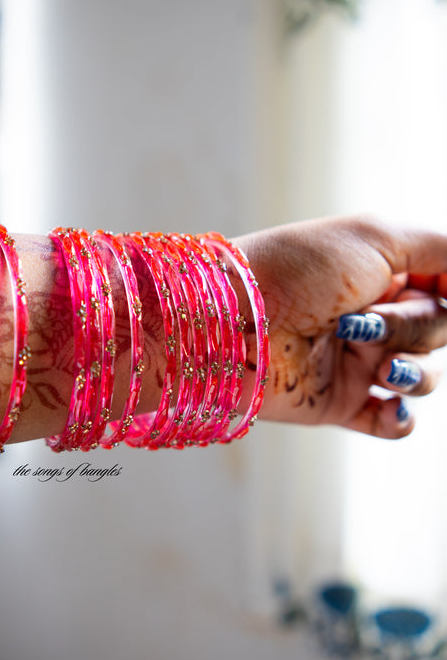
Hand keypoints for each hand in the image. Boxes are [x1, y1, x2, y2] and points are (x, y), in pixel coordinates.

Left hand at [236, 215, 446, 437]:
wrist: (234, 322)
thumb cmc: (300, 269)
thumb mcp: (377, 236)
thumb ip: (441, 249)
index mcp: (381, 273)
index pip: (444, 288)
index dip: (445, 294)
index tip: (437, 293)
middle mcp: (372, 316)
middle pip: (437, 332)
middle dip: (414, 328)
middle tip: (363, 324)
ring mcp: (356, 362)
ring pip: (423, 377)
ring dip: (414, 372)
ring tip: (380, 368)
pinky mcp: (338, 404)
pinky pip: (393, 423)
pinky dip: (401, 418)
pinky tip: (389, 403)